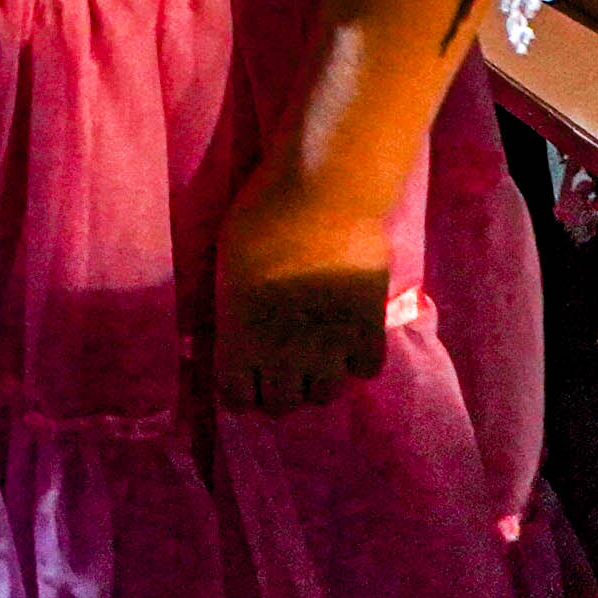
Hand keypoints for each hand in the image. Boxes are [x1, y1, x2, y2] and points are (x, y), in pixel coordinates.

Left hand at [205, 169, 406, 413]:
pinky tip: (350, 336)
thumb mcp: (227, 267)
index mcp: (241, 337)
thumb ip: (233, 311)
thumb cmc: (263, 217)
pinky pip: (366, 370)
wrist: (325, 193)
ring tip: (316, 355)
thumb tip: (238, 333)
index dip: (238, 390)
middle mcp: (284, 354)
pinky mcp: (369, 330)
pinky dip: (358, 360)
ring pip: (325, 394)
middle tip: (281, 365)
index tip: (243, 374)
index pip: (236, 398)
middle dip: (277, 389)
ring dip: (317, 379)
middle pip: (281, 404)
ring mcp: (330, 346)